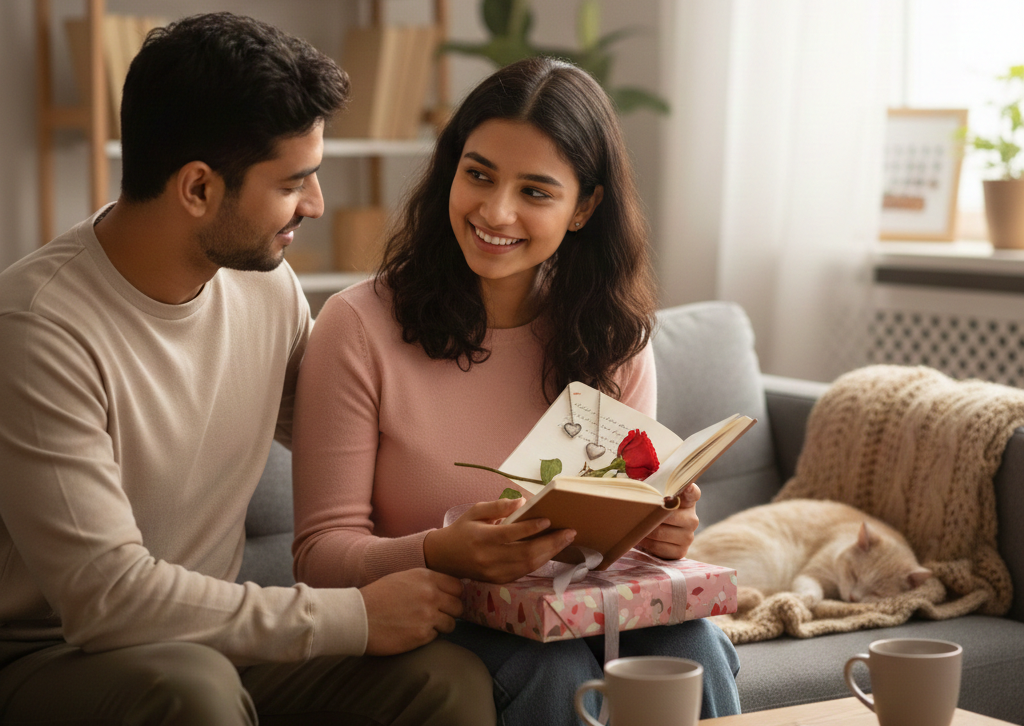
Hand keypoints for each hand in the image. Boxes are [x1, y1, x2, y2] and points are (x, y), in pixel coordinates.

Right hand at [359, 568, 463, 655]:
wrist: (356, 617)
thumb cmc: (377, 597)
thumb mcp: (403, 578)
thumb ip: (426, 582)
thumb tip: (447, 590)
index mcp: (425, 577)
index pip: (458, 586)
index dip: (454, 595)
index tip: (447, 601)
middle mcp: (430, 594)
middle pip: (458, 606)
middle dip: (450, 612)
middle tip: (437, 616)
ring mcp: (428, 615)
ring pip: (451, 623)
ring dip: (441, 626)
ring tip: (423, 625)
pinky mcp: (422, 634)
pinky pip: (437, 637)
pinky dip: (427, 637)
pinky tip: (412, 632)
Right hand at [423, 498, 575, 582]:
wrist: (443, 558)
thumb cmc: (462, 530)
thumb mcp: (475, 512)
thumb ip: (498, 507)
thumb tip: (522, 502)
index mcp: (481, 538)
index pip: (509, 534)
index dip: (530, 528)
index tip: (548, 520)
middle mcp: (488, 558)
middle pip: (525, 552)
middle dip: (551, 543)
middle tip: (570, 532)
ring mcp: (494, 573)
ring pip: (528, 565)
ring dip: (550, 553)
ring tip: (566, 540)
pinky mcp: (498, 581)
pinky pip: (524, 572)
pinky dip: (540, 561)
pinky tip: (551, 551)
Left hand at [638, 482, 700, 559]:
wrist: (654, 537)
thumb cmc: (653, 511)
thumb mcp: (654, 497)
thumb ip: (652, 487)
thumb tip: (638, 480)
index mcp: (687, 501)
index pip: (693, 493)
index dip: (689, 489)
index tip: (685, 486)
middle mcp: (692, 519)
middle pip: (670, 515)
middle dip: (651, 515)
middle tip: (637, 512)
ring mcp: (688, 536)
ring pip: (661, 532)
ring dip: (645, 529)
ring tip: (636, 525)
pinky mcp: (681, 552)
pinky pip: (659, 547)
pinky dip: (646, 543)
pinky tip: (640, 538)